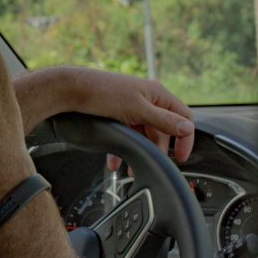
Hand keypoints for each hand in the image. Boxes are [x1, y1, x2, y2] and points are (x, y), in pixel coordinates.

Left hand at [16, 67, 194, 167]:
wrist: (70, 89)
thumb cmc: (102, 93)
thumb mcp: (137, 109)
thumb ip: (163, 120)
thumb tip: (187, 128)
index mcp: (157, 93)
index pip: (184, 117)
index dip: (185, 138)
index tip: (180, 158)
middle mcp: (147, 98)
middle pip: (162, 129)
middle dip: (156, 149)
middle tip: (151, 164)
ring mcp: (131, 106)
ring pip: (142, 133)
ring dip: (139, 151)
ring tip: (129, 168)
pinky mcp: (117, 113)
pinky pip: (127, 133)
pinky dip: (123, 147)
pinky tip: (115, 161)